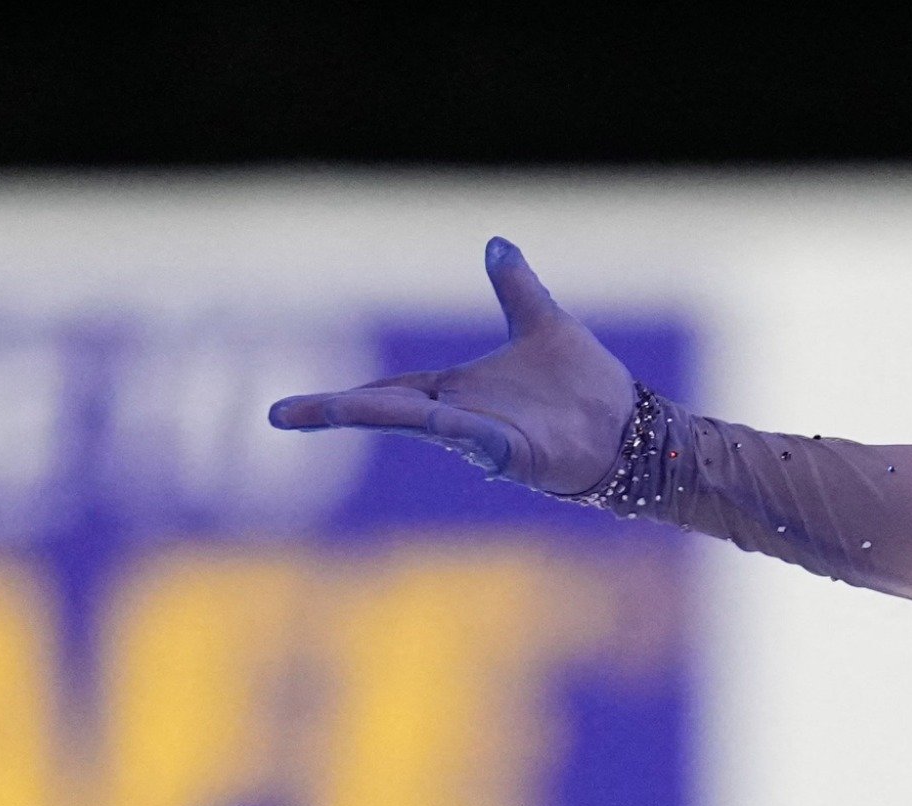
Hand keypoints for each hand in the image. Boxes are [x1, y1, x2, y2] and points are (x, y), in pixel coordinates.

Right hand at [267, 237, 637, 491]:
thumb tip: (496, 244)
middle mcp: (461, 417)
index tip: (288, 410)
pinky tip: (436, 421)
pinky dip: (458, 429)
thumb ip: (515, 287)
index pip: (390, 391)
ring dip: (377, 416)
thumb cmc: (587, 386)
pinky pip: (478, 440)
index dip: (343, 398)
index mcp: (458, 391)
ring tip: (328, 410)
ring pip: (420, 425)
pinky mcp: (515, 455)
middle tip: (282, 414)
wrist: (630, 427)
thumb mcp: (542, 323)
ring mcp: (485, 438)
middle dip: (336, 411)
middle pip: (387, 411)